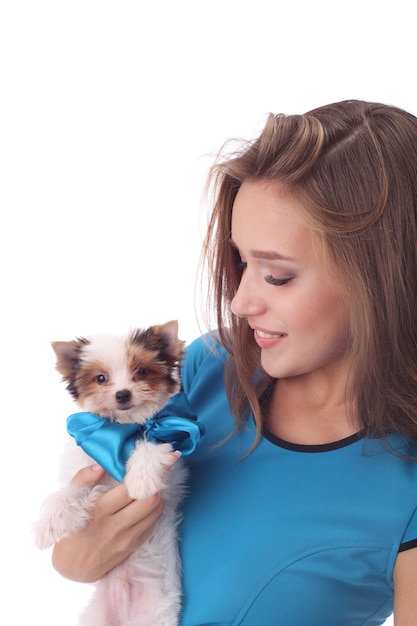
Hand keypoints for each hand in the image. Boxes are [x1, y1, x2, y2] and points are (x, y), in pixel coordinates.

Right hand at [51, 463, 164, 582]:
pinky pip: (152, 526)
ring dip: (156, 498)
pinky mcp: (132, 547)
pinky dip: (153, 513)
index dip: (140, 476)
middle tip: (150, 478)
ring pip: (155, 513)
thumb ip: (83, 479)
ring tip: (149, 490)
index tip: (142, 467)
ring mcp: (126, 539)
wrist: (71, 566)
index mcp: (99, 510)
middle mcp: (115, 525)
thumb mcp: (68, 501)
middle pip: (149, 500)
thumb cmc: (69, 529)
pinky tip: (146, 507)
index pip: (130, 489)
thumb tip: (100, 465)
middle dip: (153, 485)